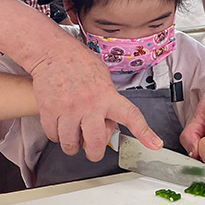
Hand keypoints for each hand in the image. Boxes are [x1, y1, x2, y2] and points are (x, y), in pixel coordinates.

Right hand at [29, 40, 161, 160]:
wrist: (52, 52)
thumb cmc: (79, 62)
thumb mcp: (103, 78)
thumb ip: (108, 102)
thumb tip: (109, 125)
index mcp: (107, 95)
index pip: (131, 116)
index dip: (144, 133)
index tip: (155, 144)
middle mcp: (89, 105)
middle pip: (95, 144)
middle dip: (94, 152)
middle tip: (91, 148)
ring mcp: (68, 109)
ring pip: (71, 145)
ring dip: (72, 144)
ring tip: (73, 132)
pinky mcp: (49, 111)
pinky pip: (54, 136)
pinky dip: (57, 135)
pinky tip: (60, 123)